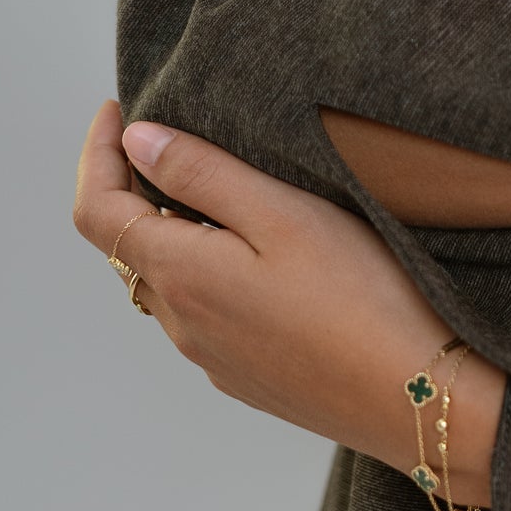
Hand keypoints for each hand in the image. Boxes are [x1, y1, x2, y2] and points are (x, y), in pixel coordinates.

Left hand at [71, 103, 505, 502]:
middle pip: (127, 248)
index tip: (116, 109)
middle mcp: (182, 323)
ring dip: (173, 234)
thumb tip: (135, 140)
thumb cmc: (360, 298)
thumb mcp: (282, 214)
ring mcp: (213, 357)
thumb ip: (202, 174)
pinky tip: (260, 259)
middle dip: (132, 190)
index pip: (97, 211)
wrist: (417, 401)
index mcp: (182, 274)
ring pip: (168, 283)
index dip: (94, 155)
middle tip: (169, 139)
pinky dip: (207, 273)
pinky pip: (203, 316)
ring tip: (219, 193)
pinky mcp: (248, 377)